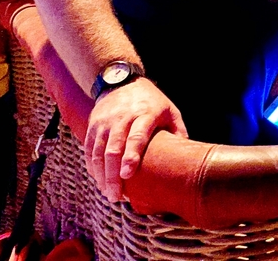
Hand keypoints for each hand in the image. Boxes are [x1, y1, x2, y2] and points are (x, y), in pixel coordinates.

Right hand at [84, 78, 187, 202]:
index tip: (127, 174)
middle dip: (112, 174)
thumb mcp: (170, 111)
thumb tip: (188, 158)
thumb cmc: (152, 102)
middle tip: (116, 196)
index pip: (136, 136)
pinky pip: (89, 148)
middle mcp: (122, 117)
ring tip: (108, 193)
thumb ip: (178, 132)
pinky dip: (92, 166)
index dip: (131, 156)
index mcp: (145, 113)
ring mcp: (105, 121)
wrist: (122, 82)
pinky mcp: (93, 125)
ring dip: (101, 175)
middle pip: (114, 148)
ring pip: (98, 151)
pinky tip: (99, 180)